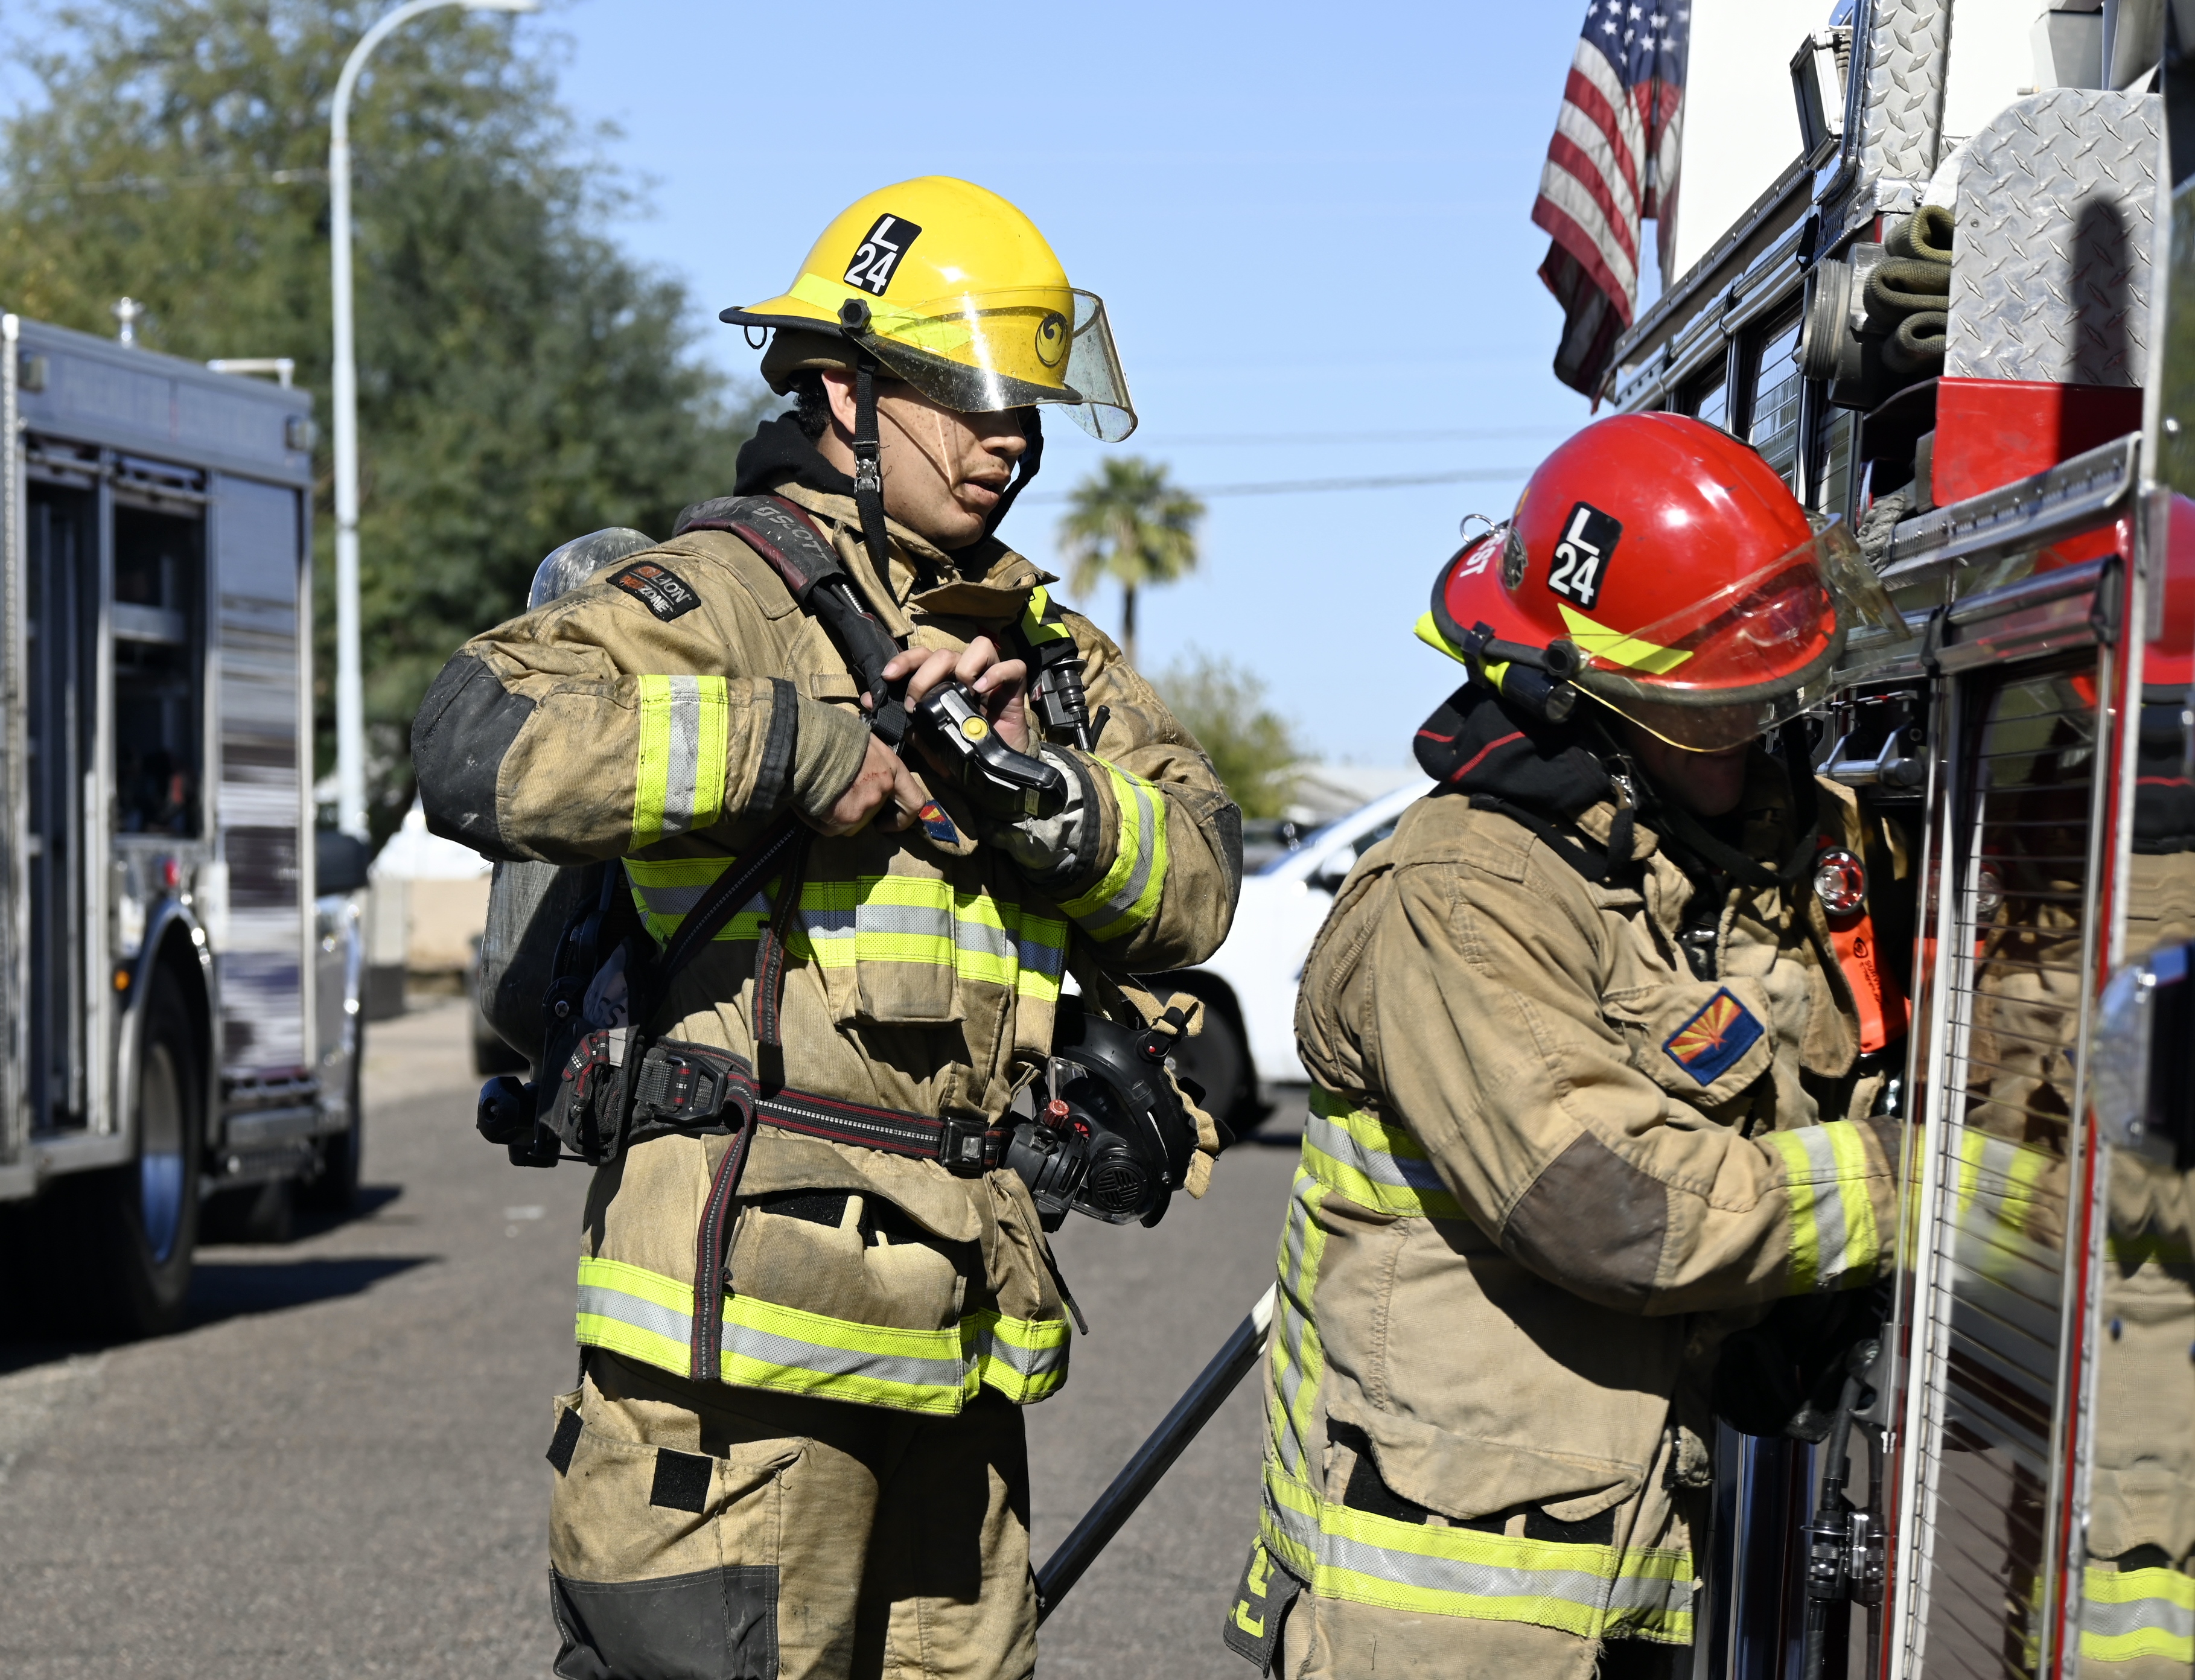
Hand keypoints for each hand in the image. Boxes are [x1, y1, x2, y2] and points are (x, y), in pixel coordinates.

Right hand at [810, 733, 929, 836]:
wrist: (804, 741)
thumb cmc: (829, 731)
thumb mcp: (861, 738)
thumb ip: (872, 758)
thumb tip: (864, 765)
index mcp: (892, 768)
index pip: (914, 801)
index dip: (903, 817)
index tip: (886, 822)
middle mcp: (883, 789)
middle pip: (873, 810)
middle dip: (856, 808)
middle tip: (837, 797)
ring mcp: (865, 805)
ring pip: (851, 819)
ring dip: (836, 810)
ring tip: (816, 790)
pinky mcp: (845, 819)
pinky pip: (831, 827)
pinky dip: (819, 819)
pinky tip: (806, 801)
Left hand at [882, 636, 1030, 752]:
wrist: (993, 772)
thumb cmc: (962, 749)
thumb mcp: (927, 739)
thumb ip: (903, 721)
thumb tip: (869, 700)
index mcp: (944, 681)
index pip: (923, 657)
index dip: (904, 661)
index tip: (888, 676)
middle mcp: (966, 673)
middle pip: (944, 653)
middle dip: (925, 674)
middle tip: (916, 701)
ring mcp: (991, 677)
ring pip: (979, 647)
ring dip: (964, 666)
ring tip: (961, 692)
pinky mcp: (1015, 687)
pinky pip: (1012, 667)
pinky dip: (996, 673)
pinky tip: (981, 689)